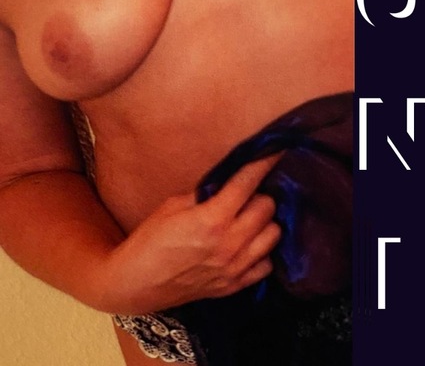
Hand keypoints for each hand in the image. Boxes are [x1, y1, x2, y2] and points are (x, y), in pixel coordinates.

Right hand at [97, 156, 281, 313]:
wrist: (136, 283)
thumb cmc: (149, 240)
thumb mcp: (172, 206)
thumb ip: (205, 194)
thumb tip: (226, 183)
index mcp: (212, 219)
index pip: (247, 184)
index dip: (263, 163)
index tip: (276, 149)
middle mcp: (229, 244)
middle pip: (267, 208)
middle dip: (259, 195)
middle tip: (245, 194)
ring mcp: (234, 268)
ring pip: (273, 235)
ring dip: (264, 222)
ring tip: (249, 218)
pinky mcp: (234, 285)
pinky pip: (266, 264)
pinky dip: (262, 251)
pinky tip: (248, 244)